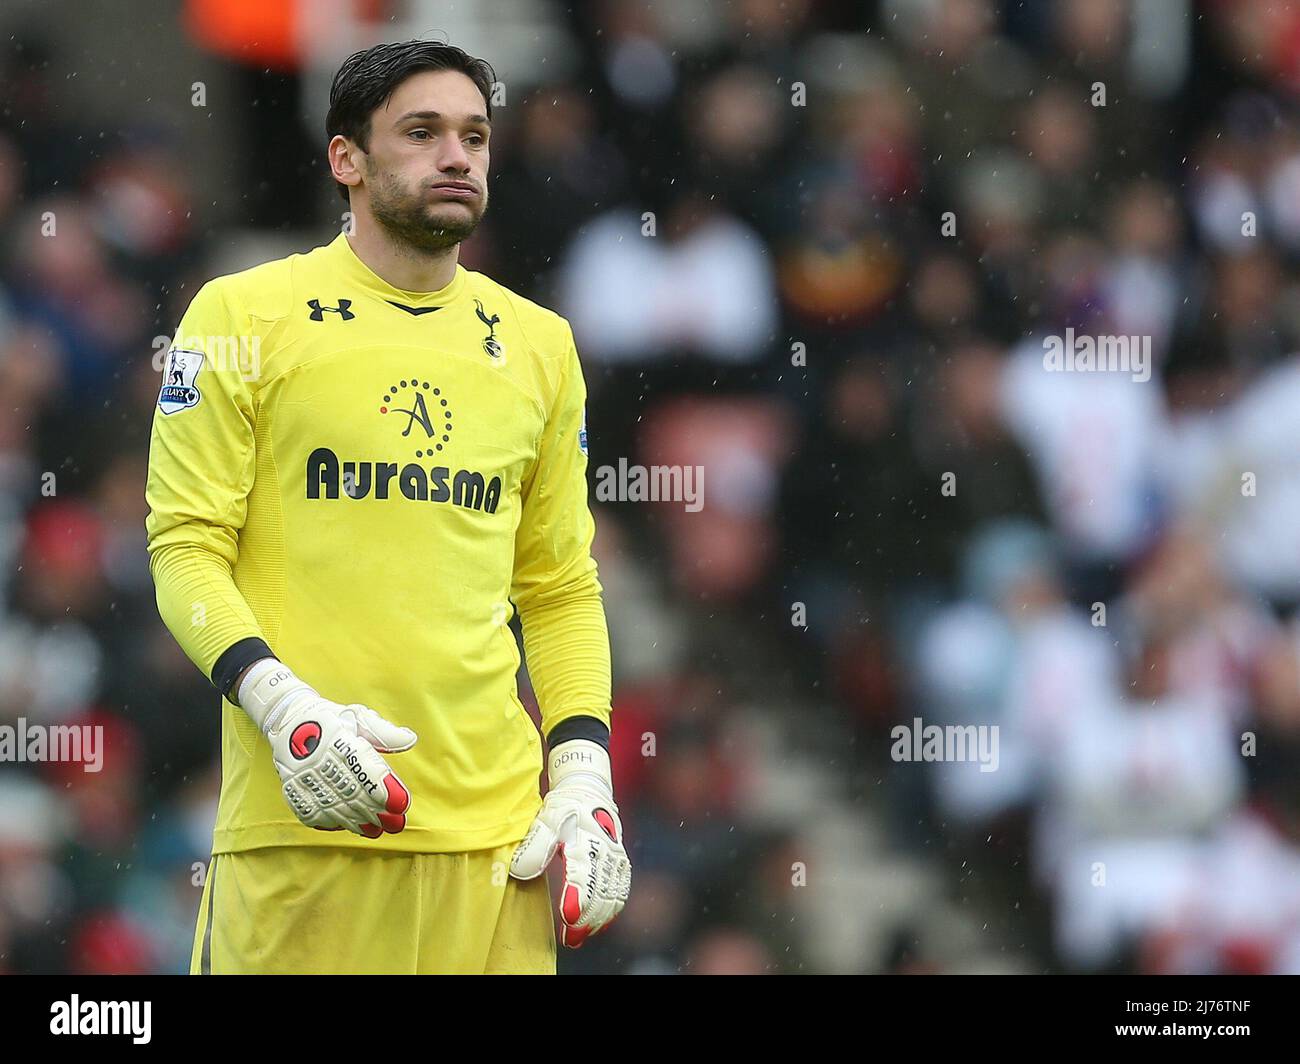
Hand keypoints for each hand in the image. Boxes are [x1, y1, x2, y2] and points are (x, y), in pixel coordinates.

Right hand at [238, 659, 416, 836]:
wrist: (288, 718)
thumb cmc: (331, 718)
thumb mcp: (358, 716)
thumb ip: (383, 731)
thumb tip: (409, 739)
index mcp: (337, 739)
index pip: (363, 767)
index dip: (383, 787)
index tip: (400, 803)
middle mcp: (317, 760)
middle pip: (350, 791)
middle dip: (375, 811)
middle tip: (396, 824)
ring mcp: (301, 776)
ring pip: (332, 805)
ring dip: (356, 821)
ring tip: (376, 830)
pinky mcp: (291, 788)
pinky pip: (309, 811)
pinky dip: (329, 821)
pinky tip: (346, 826)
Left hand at [510, 739, 631, 946]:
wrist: (588, 791)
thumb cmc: (564, 807)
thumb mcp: (545, 819)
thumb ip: (534, 844)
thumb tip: (520, 871)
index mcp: (586, 838)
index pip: (584, 874)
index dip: (578, 898)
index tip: (568, 916)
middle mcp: (606, 850)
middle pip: (601, 891)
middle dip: (587, 917)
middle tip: (570, 938)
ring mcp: (615, 858)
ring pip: (612, 895)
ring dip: (599, 918)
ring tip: (579, 936)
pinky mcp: (620, 864)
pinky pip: (620, 891)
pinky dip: (611, 909)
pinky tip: (598, 924)